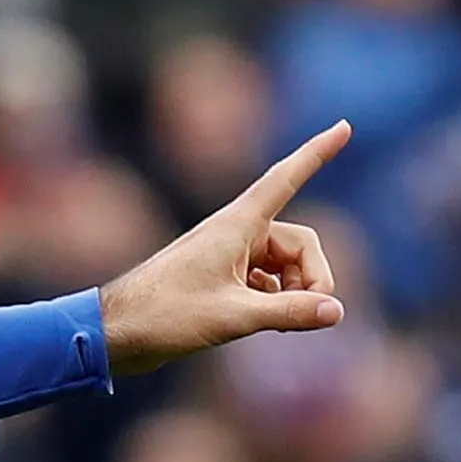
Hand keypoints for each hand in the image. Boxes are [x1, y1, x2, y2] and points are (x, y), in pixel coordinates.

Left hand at [98, 123, 349, 374]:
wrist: (115, 334)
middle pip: (300, 244)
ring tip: (279, 324)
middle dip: (312, 277)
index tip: (345, 126)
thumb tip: (337, 311)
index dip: (317, 153)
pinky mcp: (221, 278)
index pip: (286, 178)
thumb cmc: (164, 316)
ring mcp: (229, 256)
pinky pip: (267, 281)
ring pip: (285, 265)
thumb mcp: (233, 317)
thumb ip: (289, 312)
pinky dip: (275, 299)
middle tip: (309, 313)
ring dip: (294, 293)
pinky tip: (261, 323)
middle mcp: (235, 233)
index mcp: (237, 225)